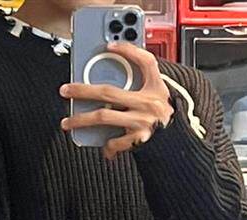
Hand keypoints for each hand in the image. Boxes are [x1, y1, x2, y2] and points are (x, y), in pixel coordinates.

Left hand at [60, 44, 172, 161]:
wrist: (180, 147)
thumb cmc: (168, 120)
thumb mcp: (162, 94)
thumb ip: (145, 80)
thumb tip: (118, 73)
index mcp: (155, 89)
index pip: (145, 62)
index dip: (129, 50)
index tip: (110, 45)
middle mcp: (147, 104)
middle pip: (108, 92)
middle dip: (83, 90)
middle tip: (66, 91)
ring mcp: (142, 123)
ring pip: (104, 117)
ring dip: (82, 120)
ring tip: (68, 122)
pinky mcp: (139, 141)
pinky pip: (116, 142)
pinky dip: (108, 146)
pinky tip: (104, 148)